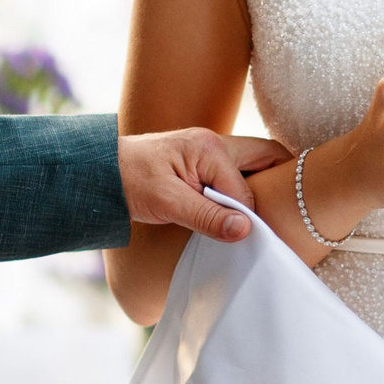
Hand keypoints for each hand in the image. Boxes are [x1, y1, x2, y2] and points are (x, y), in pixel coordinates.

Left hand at [121, 128, 288, 240]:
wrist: (98, 170)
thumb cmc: (128, 181)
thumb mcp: (167, 203)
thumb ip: (207, 216)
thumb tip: (245, 231)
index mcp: (210, 147)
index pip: (246, 189)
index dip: (250, 217)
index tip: (254, 241)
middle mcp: (215, 142)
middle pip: (266, 158)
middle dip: (280, 183)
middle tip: (285, 216)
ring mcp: (209, 148)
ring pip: (252, 165)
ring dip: (259, 188)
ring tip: (263, 217)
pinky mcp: (202, 159)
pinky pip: (235, 171)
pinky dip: (243, 188)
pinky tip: (239, 210)